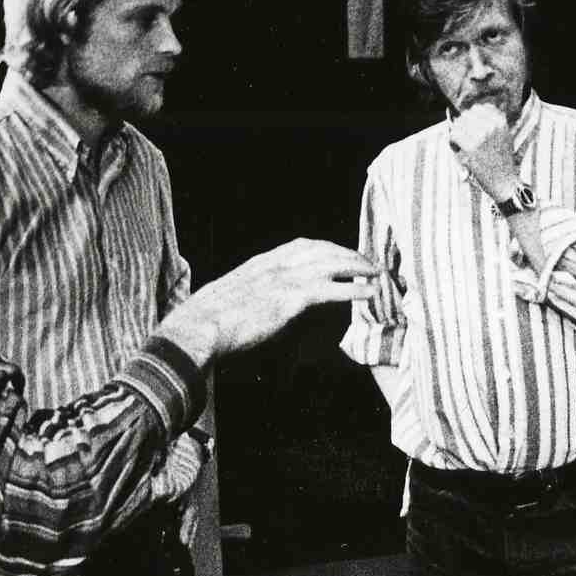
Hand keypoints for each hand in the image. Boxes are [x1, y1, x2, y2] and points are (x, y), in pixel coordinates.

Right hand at [163, 238, 382, 359]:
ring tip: (377, 274)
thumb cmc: (208, 325)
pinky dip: (354, 289)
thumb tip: (267, 316)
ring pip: (331, 263)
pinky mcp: (289, 298)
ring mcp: (282, 278)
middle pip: (322, 249)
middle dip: (349, 253)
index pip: (302, 246)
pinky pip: (332, 289)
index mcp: (260, 263)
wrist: (197, 330)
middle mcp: (274, 264)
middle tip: (369, 263)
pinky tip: (370, 292)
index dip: (328, 248)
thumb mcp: (233, 304)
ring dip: (358, 267)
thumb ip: (254, 302)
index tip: (343, 253)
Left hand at [446, 104, 521, 199]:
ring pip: (458, 124)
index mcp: (500, 121)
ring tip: (465, 147)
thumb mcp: (504, 135)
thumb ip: (492, 121)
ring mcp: (481, 135)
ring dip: (458, 135)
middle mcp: (491, 125)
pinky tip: (461, 152)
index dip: (473, 119)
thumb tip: (472, 110)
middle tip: (468, 141)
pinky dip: (453, 144)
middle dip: (464, 127)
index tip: (474, 130)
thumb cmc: (501, 161)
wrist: (504, 182)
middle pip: (466, 115)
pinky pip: (453, 136)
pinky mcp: (471, 147)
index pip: (478, 108)